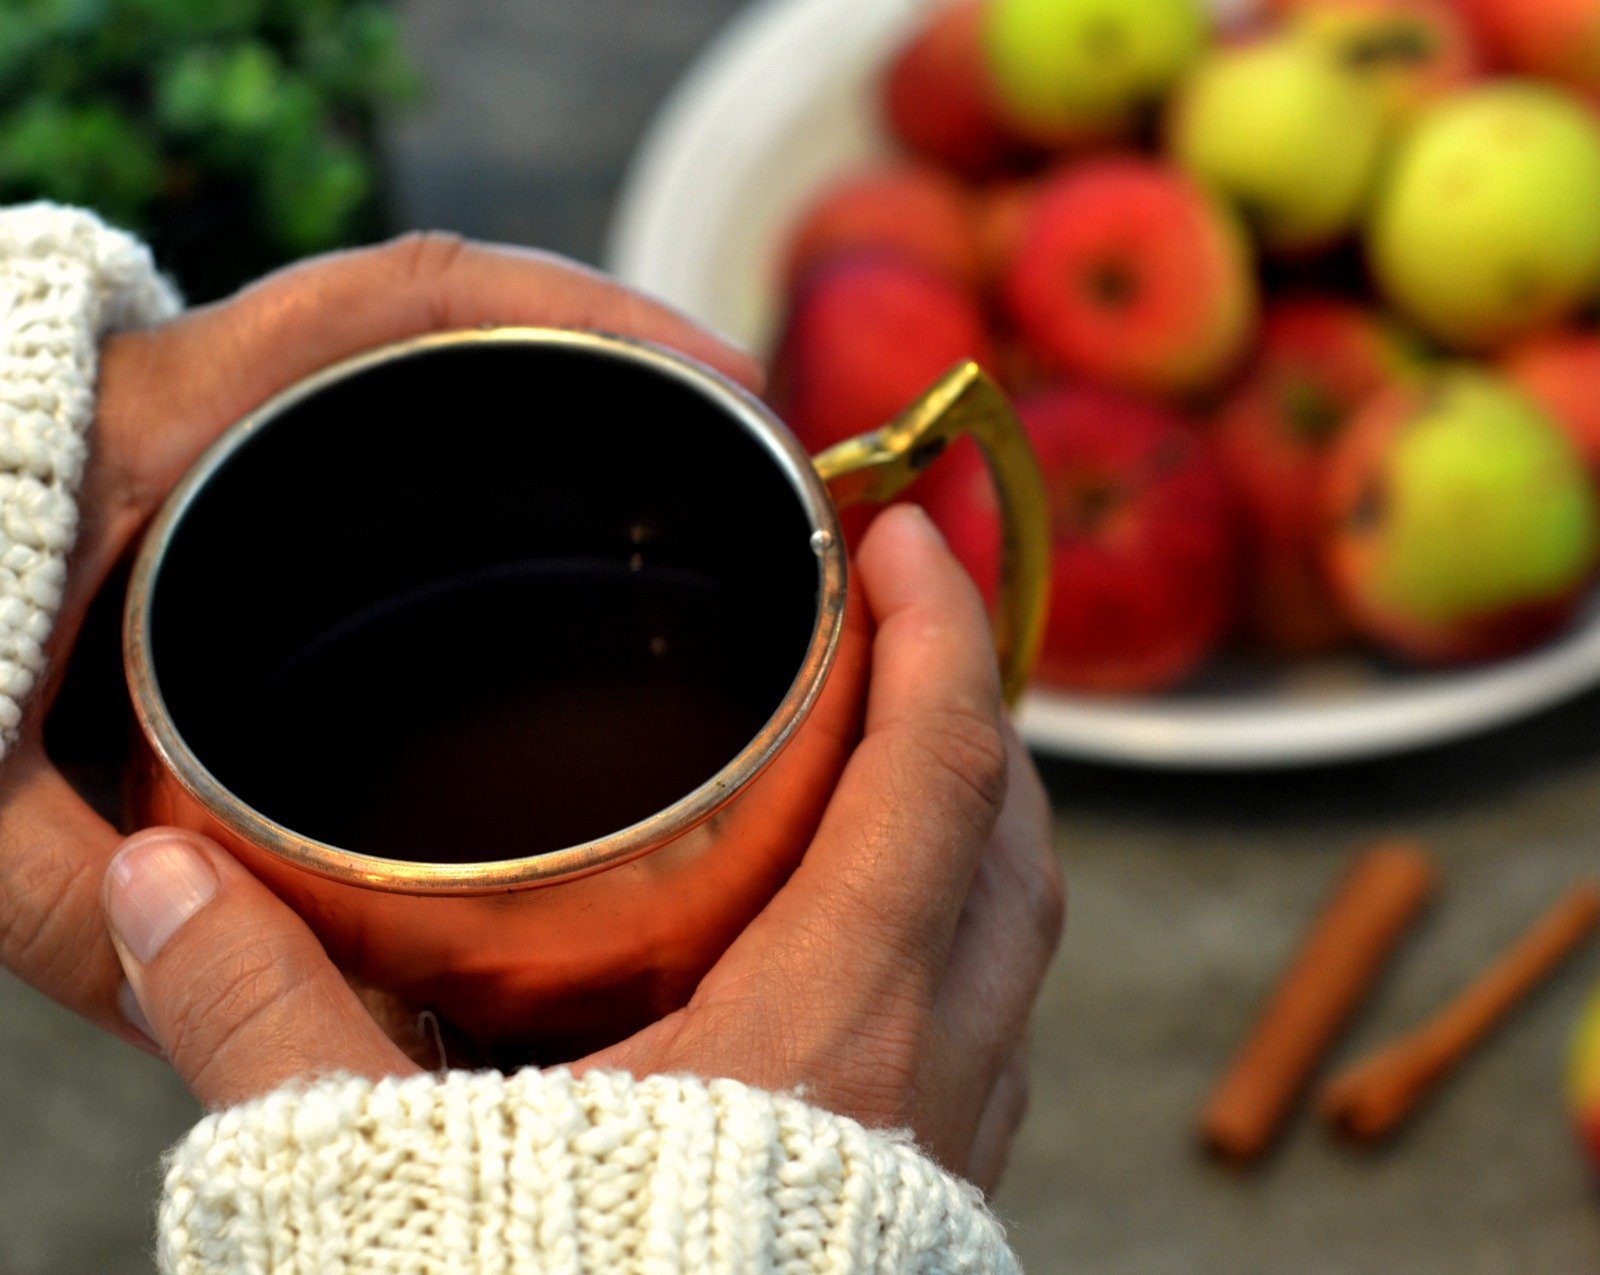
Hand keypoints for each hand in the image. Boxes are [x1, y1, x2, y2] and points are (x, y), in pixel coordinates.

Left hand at [0, 233, 758, 1049]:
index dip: (579, 315)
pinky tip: (557, 528)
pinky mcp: (234, 463)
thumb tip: (243, 1007)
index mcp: (167, 423)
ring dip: (565, 400)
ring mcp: (236, 425)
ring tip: (684, 476)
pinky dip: (491, 445)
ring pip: (433, 374)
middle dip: (616, 360)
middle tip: (738, 443)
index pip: (406, 305)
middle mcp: (218, 398)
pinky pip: (389, 426)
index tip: (715, 379)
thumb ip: (93, 909)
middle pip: (457, 327)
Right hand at [101, 506, 1063, 1188]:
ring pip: (1016, 935)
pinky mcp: (928, 1208)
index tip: (899, 530)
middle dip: (973, 703)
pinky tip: (869, 929)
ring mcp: (946, 1146)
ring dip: (975, 821)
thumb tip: (161, 886)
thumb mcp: (384, 1165)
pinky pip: (989, 1026)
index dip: (938, 629)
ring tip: (897, 747)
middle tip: (899, 623)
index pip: (937, 773)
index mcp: (827, 1032)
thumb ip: (264, 1019)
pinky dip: (958, 936)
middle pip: (1011, 838)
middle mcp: (926, 1079)